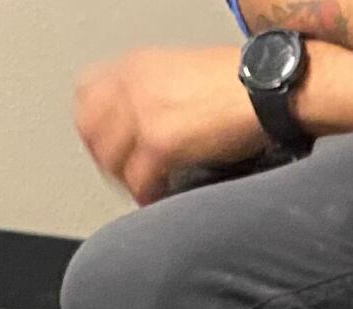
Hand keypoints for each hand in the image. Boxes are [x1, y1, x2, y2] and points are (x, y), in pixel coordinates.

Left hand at [74, 47, 268, 204]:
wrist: (266, 88)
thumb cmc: (241, 82)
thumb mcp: (185, 72)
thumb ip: (157, 91)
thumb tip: (150, 121)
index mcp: (136, 65)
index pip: (86, 96)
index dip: (93, 127)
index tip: (106, 145)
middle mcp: (132, 85)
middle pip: (91, 131)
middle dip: (106, 159)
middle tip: (124, 176)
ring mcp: (142, 114)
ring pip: (111, 161)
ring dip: (126, 180)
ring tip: (144, 190)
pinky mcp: (160, 143)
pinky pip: (139, 181)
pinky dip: (147, 196)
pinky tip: (159, 199)